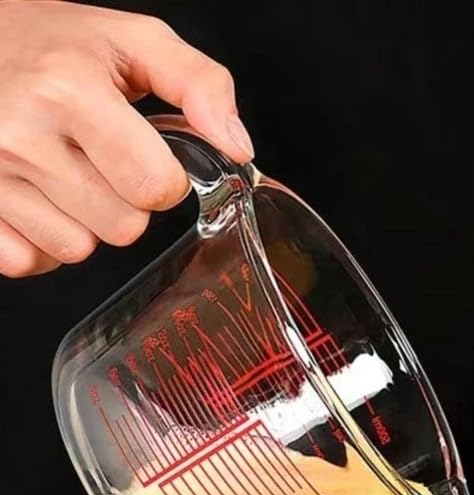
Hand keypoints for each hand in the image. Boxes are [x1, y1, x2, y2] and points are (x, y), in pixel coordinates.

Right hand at [0, 1, 253, 277]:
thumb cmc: (52, 45)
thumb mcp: (131, 39)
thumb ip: (199, 83)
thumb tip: (238, 146)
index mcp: (67, 89)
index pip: (155, 186)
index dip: (163, 177)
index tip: (143, 152)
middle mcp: (20, 135)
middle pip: (123, 228)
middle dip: (125, 201)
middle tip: (97, 159)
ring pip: (78, 251)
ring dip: (83, 222)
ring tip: (63, 174)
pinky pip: (30, 262)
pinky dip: (40, 240)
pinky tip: (34, 196)